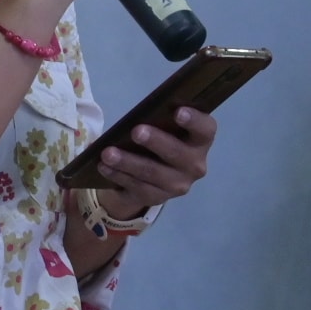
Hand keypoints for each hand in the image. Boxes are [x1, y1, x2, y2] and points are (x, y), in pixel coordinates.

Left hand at [95, 106, 217, 217]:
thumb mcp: (162, 128)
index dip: (194, 120)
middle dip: (156, 142)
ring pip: (153, 173)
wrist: (151, 176)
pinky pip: (137, 186)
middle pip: (178, 153)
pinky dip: (118, 175)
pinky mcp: (158, 198)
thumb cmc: (159, 140)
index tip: (178, 112)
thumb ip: (159, 121)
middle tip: (136, 131)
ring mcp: (178, 184)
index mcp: (200, 140)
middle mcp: (195, 164)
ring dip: (128, 162)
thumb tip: (138, 116)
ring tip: (107, 153)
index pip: (205, 129)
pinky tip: (104, 167)